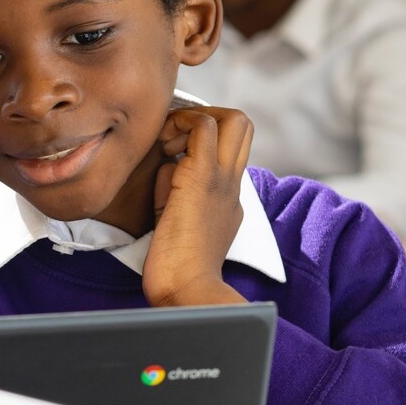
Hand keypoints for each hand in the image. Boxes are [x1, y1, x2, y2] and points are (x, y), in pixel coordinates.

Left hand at [142, 105, 254, 307]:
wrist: (187, 289)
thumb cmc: (175, 264)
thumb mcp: (175, 218)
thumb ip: (174, 189)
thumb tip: (166, 165)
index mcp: (228, 196)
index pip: (230, 148)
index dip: (204, 136)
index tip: (174, 147)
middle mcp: (232, 183)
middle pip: (243, 124)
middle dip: (206, 115)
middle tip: (174, 135)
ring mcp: (222, 179)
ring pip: (232, 119)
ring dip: (193, 118)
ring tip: (167, 142)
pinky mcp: (202, 178)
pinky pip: (202, 128)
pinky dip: (181, 123)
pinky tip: (162, 145)